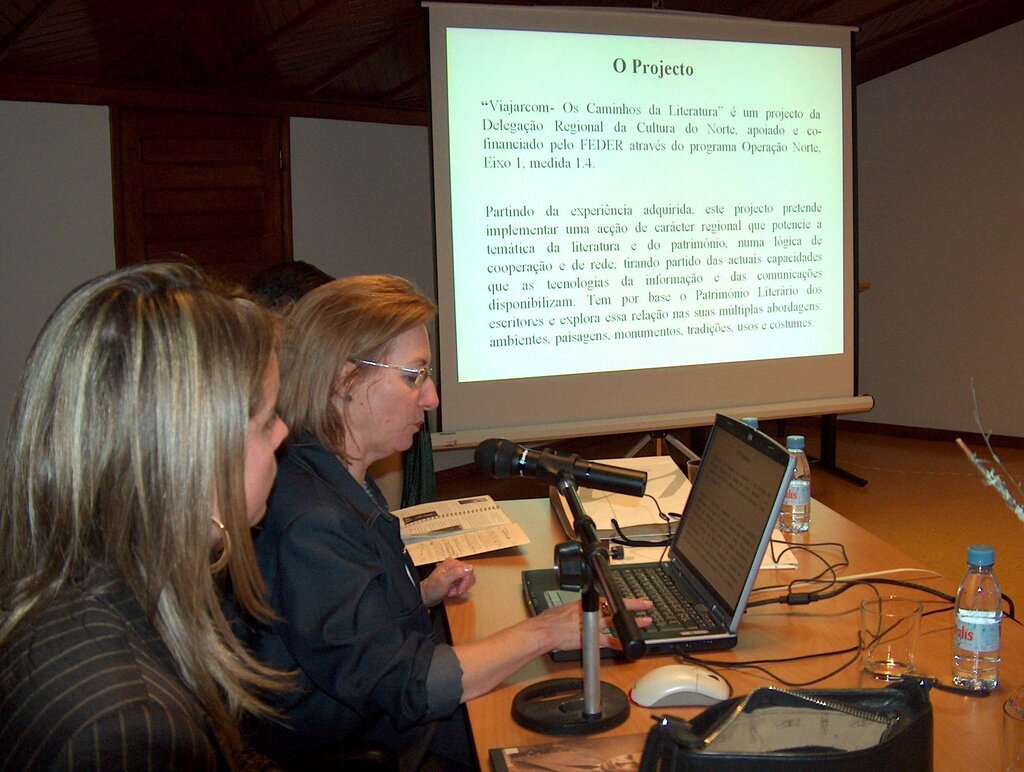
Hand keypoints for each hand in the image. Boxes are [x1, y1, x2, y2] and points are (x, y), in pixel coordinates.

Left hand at [420, 557, 476, 606]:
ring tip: (451, 591)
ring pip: (469, 580)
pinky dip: (460, 590)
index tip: (458, 589)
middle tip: (453, 591)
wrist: (427, 596)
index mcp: (452, 563)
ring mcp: (456, 573)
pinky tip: (452, 591)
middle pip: (470, 575)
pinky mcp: (457, 579)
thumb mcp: (443, 581)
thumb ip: (456, 573)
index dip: (465, 581)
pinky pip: (466, 584)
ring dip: (461, 589)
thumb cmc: (432, 588)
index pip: (469, 570)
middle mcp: (455, 566)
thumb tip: (469, 568)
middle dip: (463, 586)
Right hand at [535, 597, 653, 652]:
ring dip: (632, 623)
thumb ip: (578, 609)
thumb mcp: (566, 607)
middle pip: (616, 609)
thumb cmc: (550, 620)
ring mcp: (591, 626)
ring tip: (645, 622)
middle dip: (633, 608)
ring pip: (616, 623)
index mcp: (585, 604)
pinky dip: (617, 644)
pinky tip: (626, 646)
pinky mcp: (589, 639)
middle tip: (646, 607)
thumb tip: (581, 609)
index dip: (623, 599)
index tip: (634, 599)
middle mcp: (590, 613)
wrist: (544, 631)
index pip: (608, 599)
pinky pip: (607, 642)